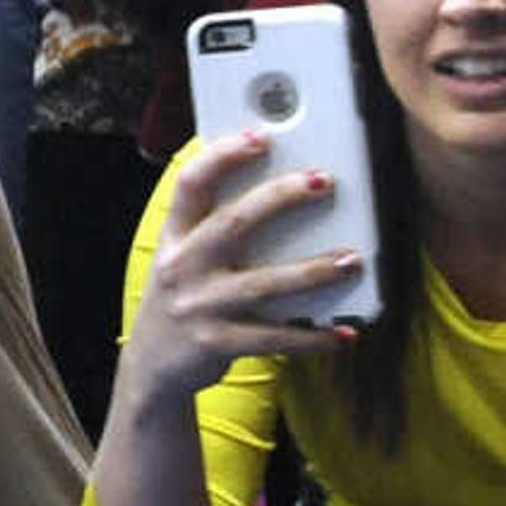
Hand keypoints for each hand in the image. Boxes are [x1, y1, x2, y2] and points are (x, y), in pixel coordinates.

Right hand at [108, 129, 361, 400]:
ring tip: (352, 259)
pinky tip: (345, 334)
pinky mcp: (217, 344)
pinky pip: (275, 338)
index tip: (260, 137)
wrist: (153, 367)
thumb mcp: (183, 260)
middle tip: (323, 182)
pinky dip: (314, 337)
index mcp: (174, 238)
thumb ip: (214, 231)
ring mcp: (199, 307)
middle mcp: (182, 267)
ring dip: (313, 270)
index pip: (190, 185)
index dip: (222, 156)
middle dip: (280, 198)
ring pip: (264, 283)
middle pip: (233, 222)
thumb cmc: (183, 301)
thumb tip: (279, 193)